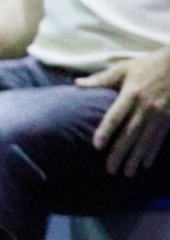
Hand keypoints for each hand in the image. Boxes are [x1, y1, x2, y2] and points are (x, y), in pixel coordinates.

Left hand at [76, 47, 169, 175]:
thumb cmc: (146, 66)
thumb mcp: (123, 68)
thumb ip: (101, 79)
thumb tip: (77, 84)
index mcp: (130, 94)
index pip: (116, 116)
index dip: (106, 131)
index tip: (96, 146)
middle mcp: (145, 107)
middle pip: (130, 134)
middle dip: (120, 153)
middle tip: (110, 170)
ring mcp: (159, 115)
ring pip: (145, 140)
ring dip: (136, 158)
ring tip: (127, 173)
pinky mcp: (169, 119)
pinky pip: (159, 139)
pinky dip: (152, 152)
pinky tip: (145, 164)